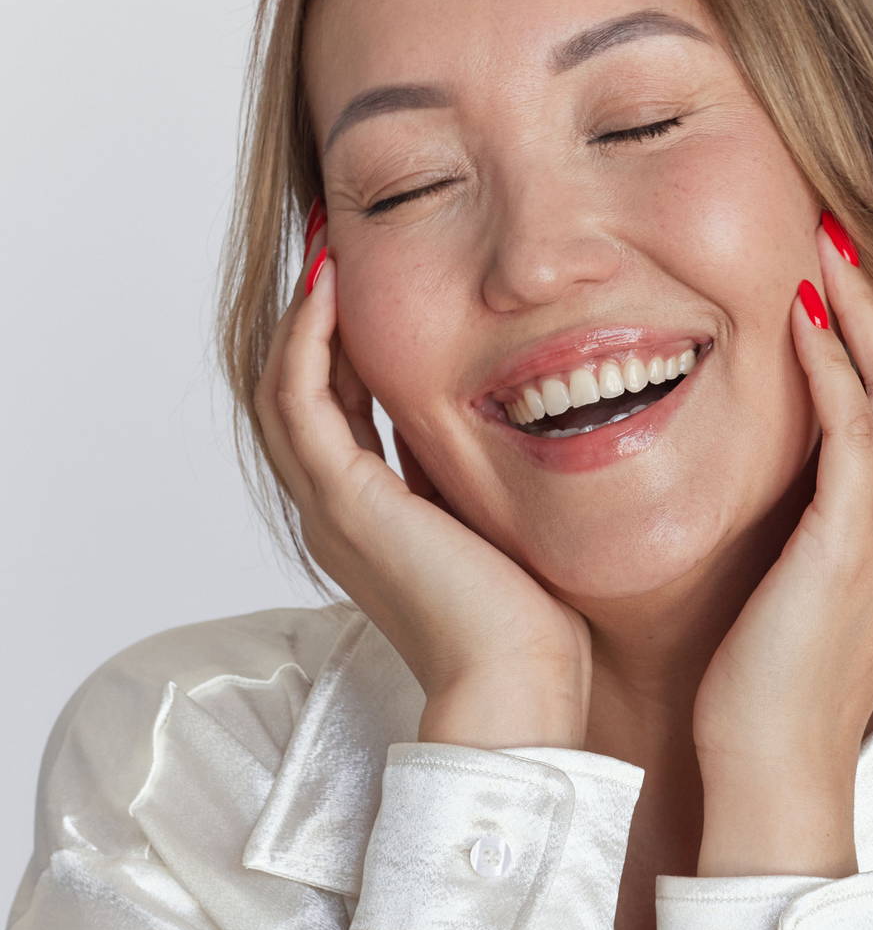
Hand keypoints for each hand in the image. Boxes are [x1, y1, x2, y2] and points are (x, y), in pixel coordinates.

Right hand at [254, 205, 593, 741]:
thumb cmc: (530, 623)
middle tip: (334, 245)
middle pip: (298, 394)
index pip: (335, 412)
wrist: (519, 684)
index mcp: (368, 520)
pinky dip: (307, 340)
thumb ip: (475, 471)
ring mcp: (332, 509)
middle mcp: (337, 513)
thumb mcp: (497, 521)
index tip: (367, 281)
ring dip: (301, 317)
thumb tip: (498, 408)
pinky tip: (330, 289)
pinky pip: (301, 403)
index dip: (342, 343)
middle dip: (314, 319)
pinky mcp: (346, 503)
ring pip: (284, 392)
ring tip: (327, 249)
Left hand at [690, 209, 872, 792]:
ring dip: (861, 311)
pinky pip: (855, 433)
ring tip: (824, 245)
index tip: (843, 268)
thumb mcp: (800, 585)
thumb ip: (805, 522)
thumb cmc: (772, 685)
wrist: (776, 768)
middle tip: (842, 226)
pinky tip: (798, 321)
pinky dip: (833, 369)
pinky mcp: (852, 545)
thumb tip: (771, 473)